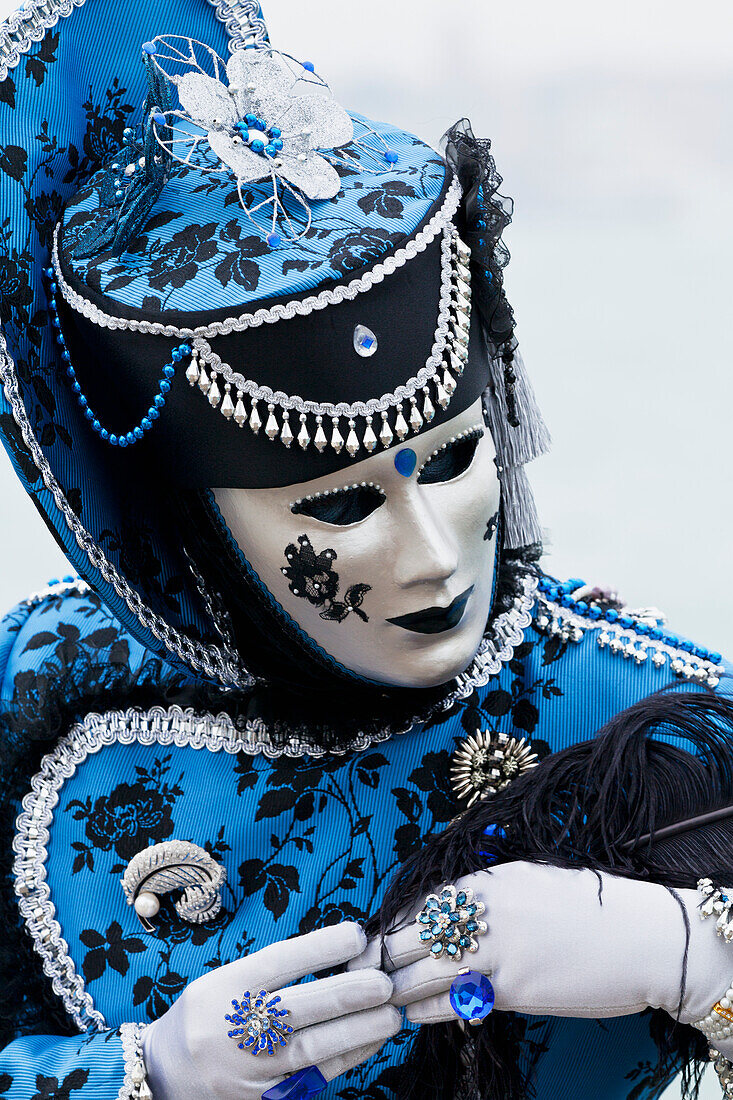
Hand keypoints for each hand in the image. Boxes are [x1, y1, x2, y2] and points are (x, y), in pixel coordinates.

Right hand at [143, 923, 399, 1099]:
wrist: (163, 1076)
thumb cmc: (207, 1015)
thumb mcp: (224, 980)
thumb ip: (272, 972)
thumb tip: (338, 954)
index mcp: (224, 989)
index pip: (277, 963)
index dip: (319, 948)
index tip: (357, 934)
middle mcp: (235, 1030)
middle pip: (297, 1010)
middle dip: (346, 995)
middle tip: (385, 982)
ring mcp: (249, 1071)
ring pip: (310, 1051)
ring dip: (356, 1032)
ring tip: (390, 1014)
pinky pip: (313, 1080)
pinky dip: (346, 1059)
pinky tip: (370, 1041)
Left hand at [351, 863, 732, 1033]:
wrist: (642, 938)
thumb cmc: (590, 908)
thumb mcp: (532, 881)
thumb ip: (489, 893)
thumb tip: (452, 910)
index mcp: (489, 879)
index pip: (422, 901)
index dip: (395, 924)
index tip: (378, 940)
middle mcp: (486, 910)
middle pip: (414, 936)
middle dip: (386, 956)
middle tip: (366, 971)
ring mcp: (498, 950)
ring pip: (426, 970)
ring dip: (399, 986)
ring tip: (381, 996)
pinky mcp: (513, 988)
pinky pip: (455, 1000)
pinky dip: (428, 1008)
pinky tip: (413, 1013)